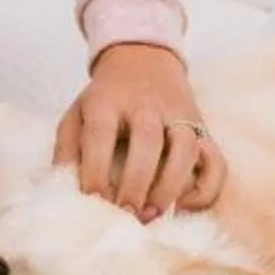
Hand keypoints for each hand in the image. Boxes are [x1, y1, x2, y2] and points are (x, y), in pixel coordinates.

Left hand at [52, 42, 223, 219]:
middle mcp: (146, 105)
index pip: (100, 133)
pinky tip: (186, 206)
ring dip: (171, 185)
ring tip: (153, 215)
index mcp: (107, 100)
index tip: (92, 201)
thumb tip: (59, 190)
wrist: (143, 59)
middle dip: (136, 181)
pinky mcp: (203, 129)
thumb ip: (67, 149)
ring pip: (186, 148)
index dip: (96, 168)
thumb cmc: (105, 100)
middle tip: (126, 216)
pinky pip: (216, 161)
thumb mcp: (77, 113)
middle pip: (147, 139)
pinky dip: (207, 187)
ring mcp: (179, 115)